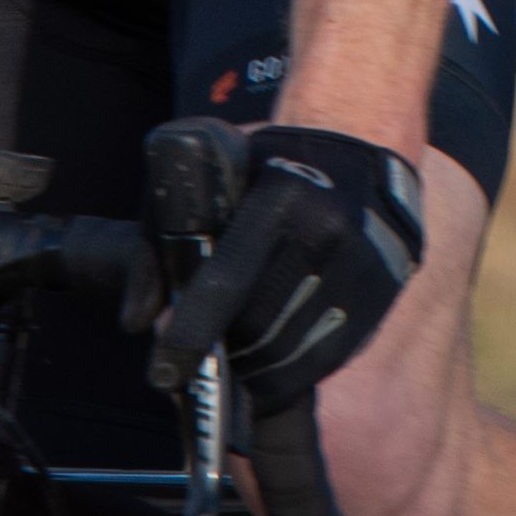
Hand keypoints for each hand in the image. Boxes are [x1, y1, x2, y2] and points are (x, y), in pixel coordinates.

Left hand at [145, 124, 423, 413]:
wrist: (357, 142)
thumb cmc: (262, 160)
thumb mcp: (199, 176)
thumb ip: (159, 242)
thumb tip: (135, 322)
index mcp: (282, 196)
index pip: (227, 280)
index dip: (192, 331)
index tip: (162, 371)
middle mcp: (328, 235)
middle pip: (257, 328)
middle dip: (220, 355)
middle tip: (193, 360)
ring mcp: (361, 271)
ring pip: (292, 356)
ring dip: (252, 373)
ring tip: (229, 363)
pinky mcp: (379, 299)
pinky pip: (326, 361)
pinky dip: (289, 373)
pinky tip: (267, 362)